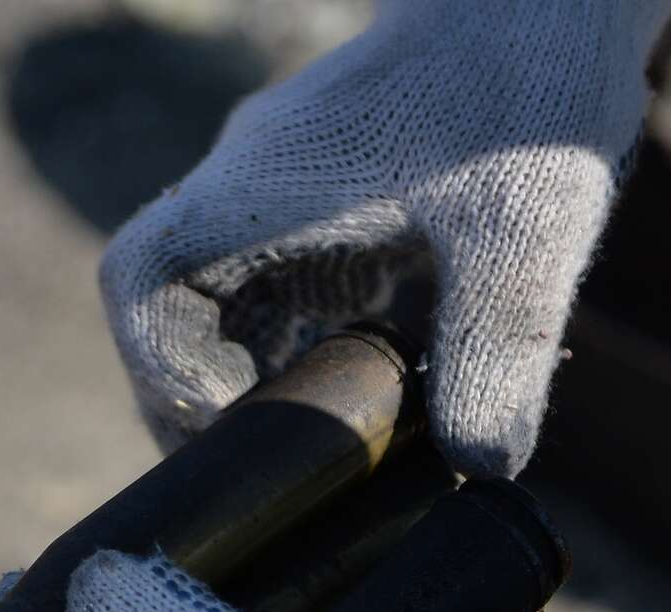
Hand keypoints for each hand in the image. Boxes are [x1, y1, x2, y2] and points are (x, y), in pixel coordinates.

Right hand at [100, 0, 670, 476]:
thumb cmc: (531, 79)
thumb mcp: (527, 227)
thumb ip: (500, 347)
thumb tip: (481, 464)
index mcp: (257, 190)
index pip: (139, 283)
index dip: (161, 370)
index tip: (237, 424)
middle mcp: (250, 192)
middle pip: (175, 315)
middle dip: (210, 402)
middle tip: (282, 474)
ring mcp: (286, 197)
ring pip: (230, 310)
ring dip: (263, 383)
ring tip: (337, 448)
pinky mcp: (333, 204)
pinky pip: (290, 292)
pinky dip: (315, 350)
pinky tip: (391, 388)